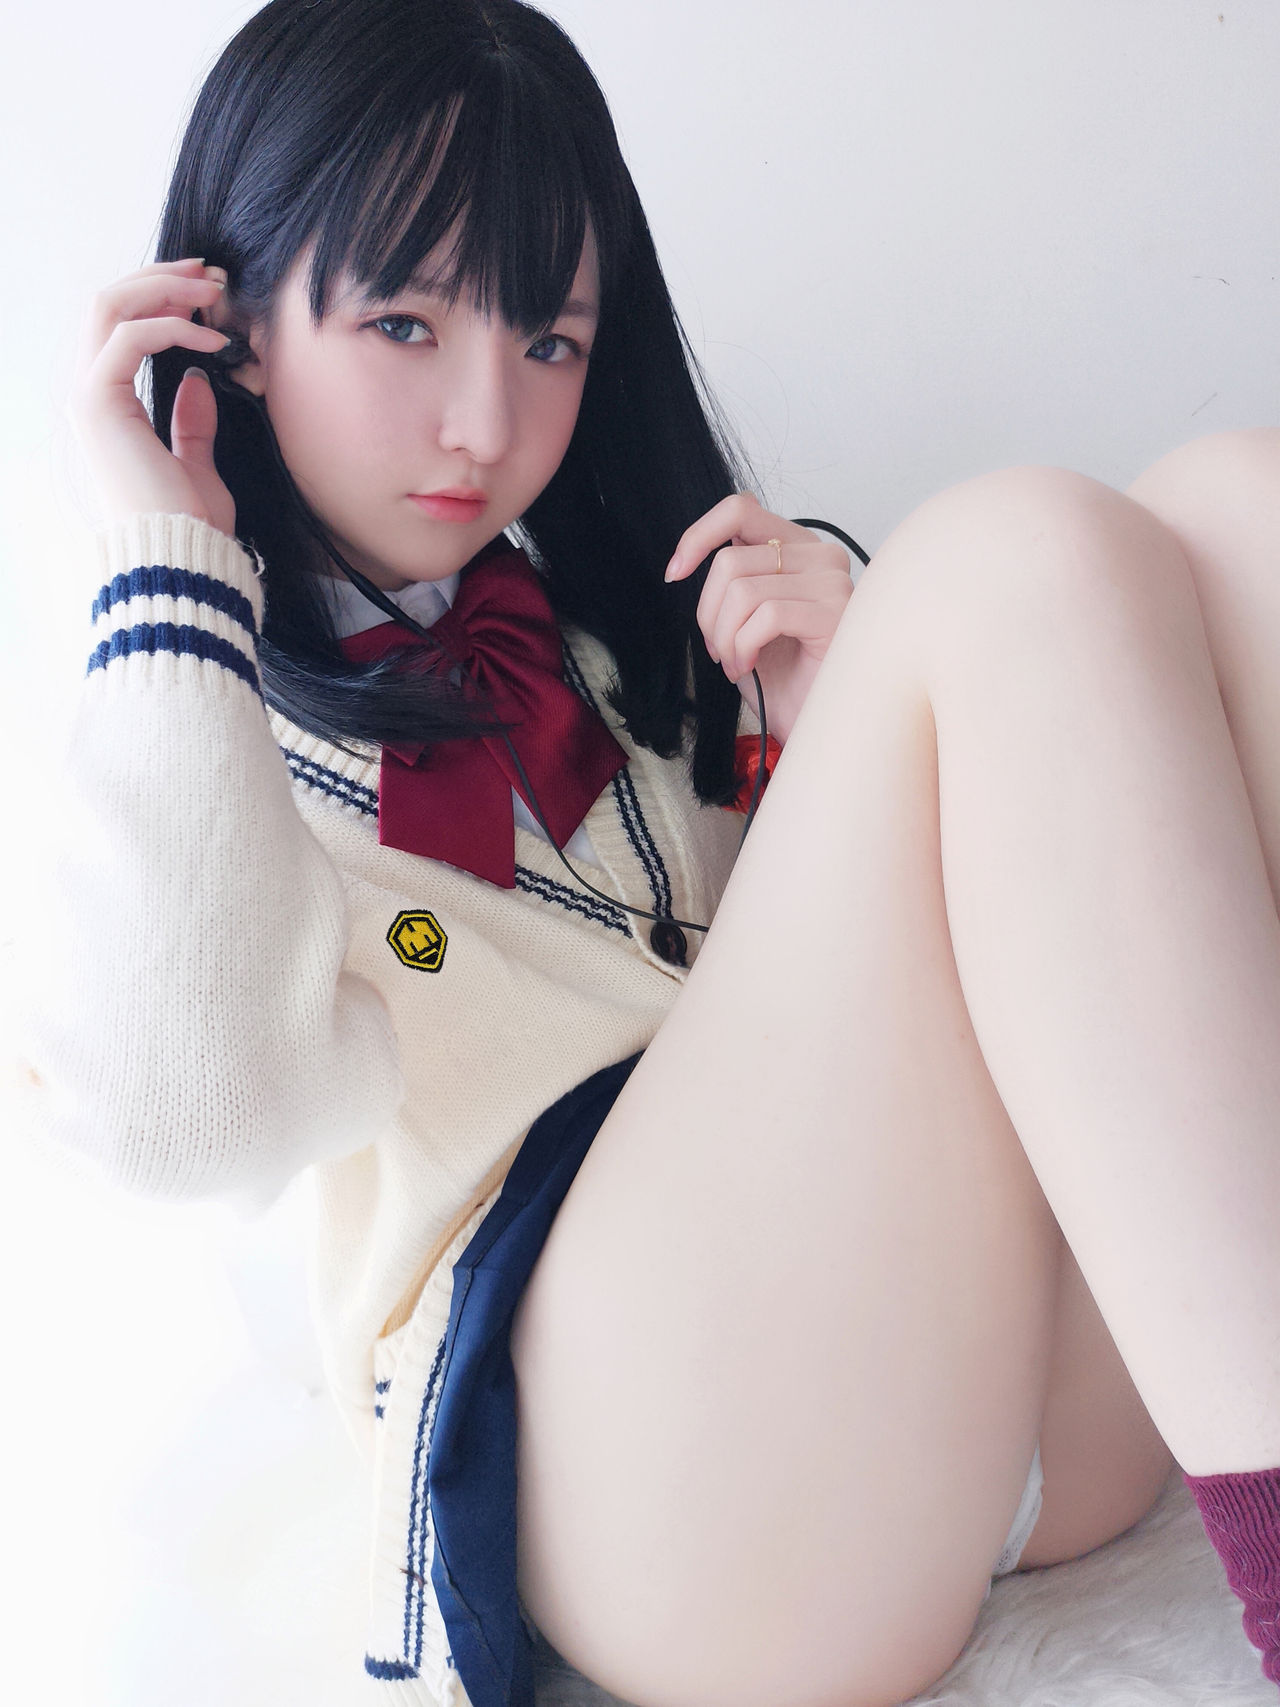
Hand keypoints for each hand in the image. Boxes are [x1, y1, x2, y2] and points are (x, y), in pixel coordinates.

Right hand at [67, 258, 237, 536]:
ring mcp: (86, 395)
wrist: (184, 558)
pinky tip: (213, 340)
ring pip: (109, 306)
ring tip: (214, 291)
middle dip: (161, 278)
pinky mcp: (97, 402)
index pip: (120, 326)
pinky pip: (128, 336)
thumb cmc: (191, 525)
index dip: (161, 299)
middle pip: (108, 302)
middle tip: (210, 273)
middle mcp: (87, 393)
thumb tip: (198, 380)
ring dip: (163, 288)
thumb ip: (192, 423)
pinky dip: (172, 327)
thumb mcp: (197, 465)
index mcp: (107, 406)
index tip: (209, 293)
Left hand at [665, 493, 852, 742]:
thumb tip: (690, 556)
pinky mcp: (834, 614)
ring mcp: (832, 582)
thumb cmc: (783, 677)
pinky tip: (748, 667)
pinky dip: (743, 646)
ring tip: (734, 663)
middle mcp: (821, 556)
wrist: (817, 724)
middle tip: (718, 650)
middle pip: (730, 559)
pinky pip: (765, 615)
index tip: (675, 574)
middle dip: (707, 612)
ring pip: (742, 590)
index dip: (698, 536)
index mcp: (799, 548)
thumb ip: (733, 578)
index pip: (740, 508)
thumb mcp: (745, 618)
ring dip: (724, 636)